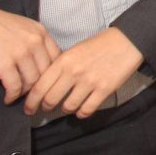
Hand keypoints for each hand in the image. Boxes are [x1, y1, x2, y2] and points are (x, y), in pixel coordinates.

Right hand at [0, 0, 61, 103]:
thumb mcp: (21, 26)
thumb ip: (32, 40)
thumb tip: (38, 61)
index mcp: (40, 32)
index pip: (56, 58)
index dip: (51, 72)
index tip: (43, 81)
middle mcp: (35, 42)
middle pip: (46, 72)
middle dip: (39, 86)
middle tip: (31, 94)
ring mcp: (21, 54)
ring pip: (32, 82)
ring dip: (25, 93)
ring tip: (17, 96)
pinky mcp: (5, 65)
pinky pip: (15, 87)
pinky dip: (12, 96)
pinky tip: (7, 98)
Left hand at [22, 27, 144, 117]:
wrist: (127, 41)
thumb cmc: (99, 45)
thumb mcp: (74, 50)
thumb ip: (59, 67)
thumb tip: (44, 86)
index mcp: (64, 60)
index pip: (39, 87)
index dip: (31, 102)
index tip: (29, 108)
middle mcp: (74, 72)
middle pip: (50, 100)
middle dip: (46, 107)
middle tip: (46, 109)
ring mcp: (89, 82)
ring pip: (68, 107)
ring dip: (65, 109)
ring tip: (67, 106)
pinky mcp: (104, 89)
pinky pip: (86, 110)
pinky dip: (81, 113)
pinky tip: (81, 109)